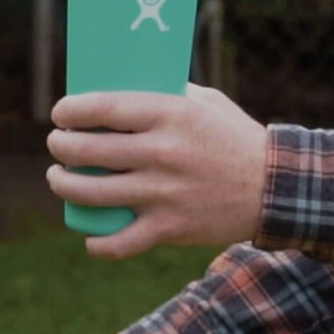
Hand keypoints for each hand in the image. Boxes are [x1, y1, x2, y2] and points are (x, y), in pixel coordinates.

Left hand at [46, 84, 267, 258]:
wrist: (275, 187)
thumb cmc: (235, 137)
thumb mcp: (205, 102)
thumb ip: (165, 94)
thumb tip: (117, 91)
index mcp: (170, 115)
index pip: (103, 108)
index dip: (71, 110)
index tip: (60, 114)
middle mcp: (162, 153)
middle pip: (87, 151)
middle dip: (61, 146)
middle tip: (58, 144)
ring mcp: (163, 193)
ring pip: (91, 194)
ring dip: (64, 185)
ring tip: (60, 177)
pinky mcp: (170, 228)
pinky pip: (118, 242)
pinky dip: (97, 242)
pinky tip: (90, 234)